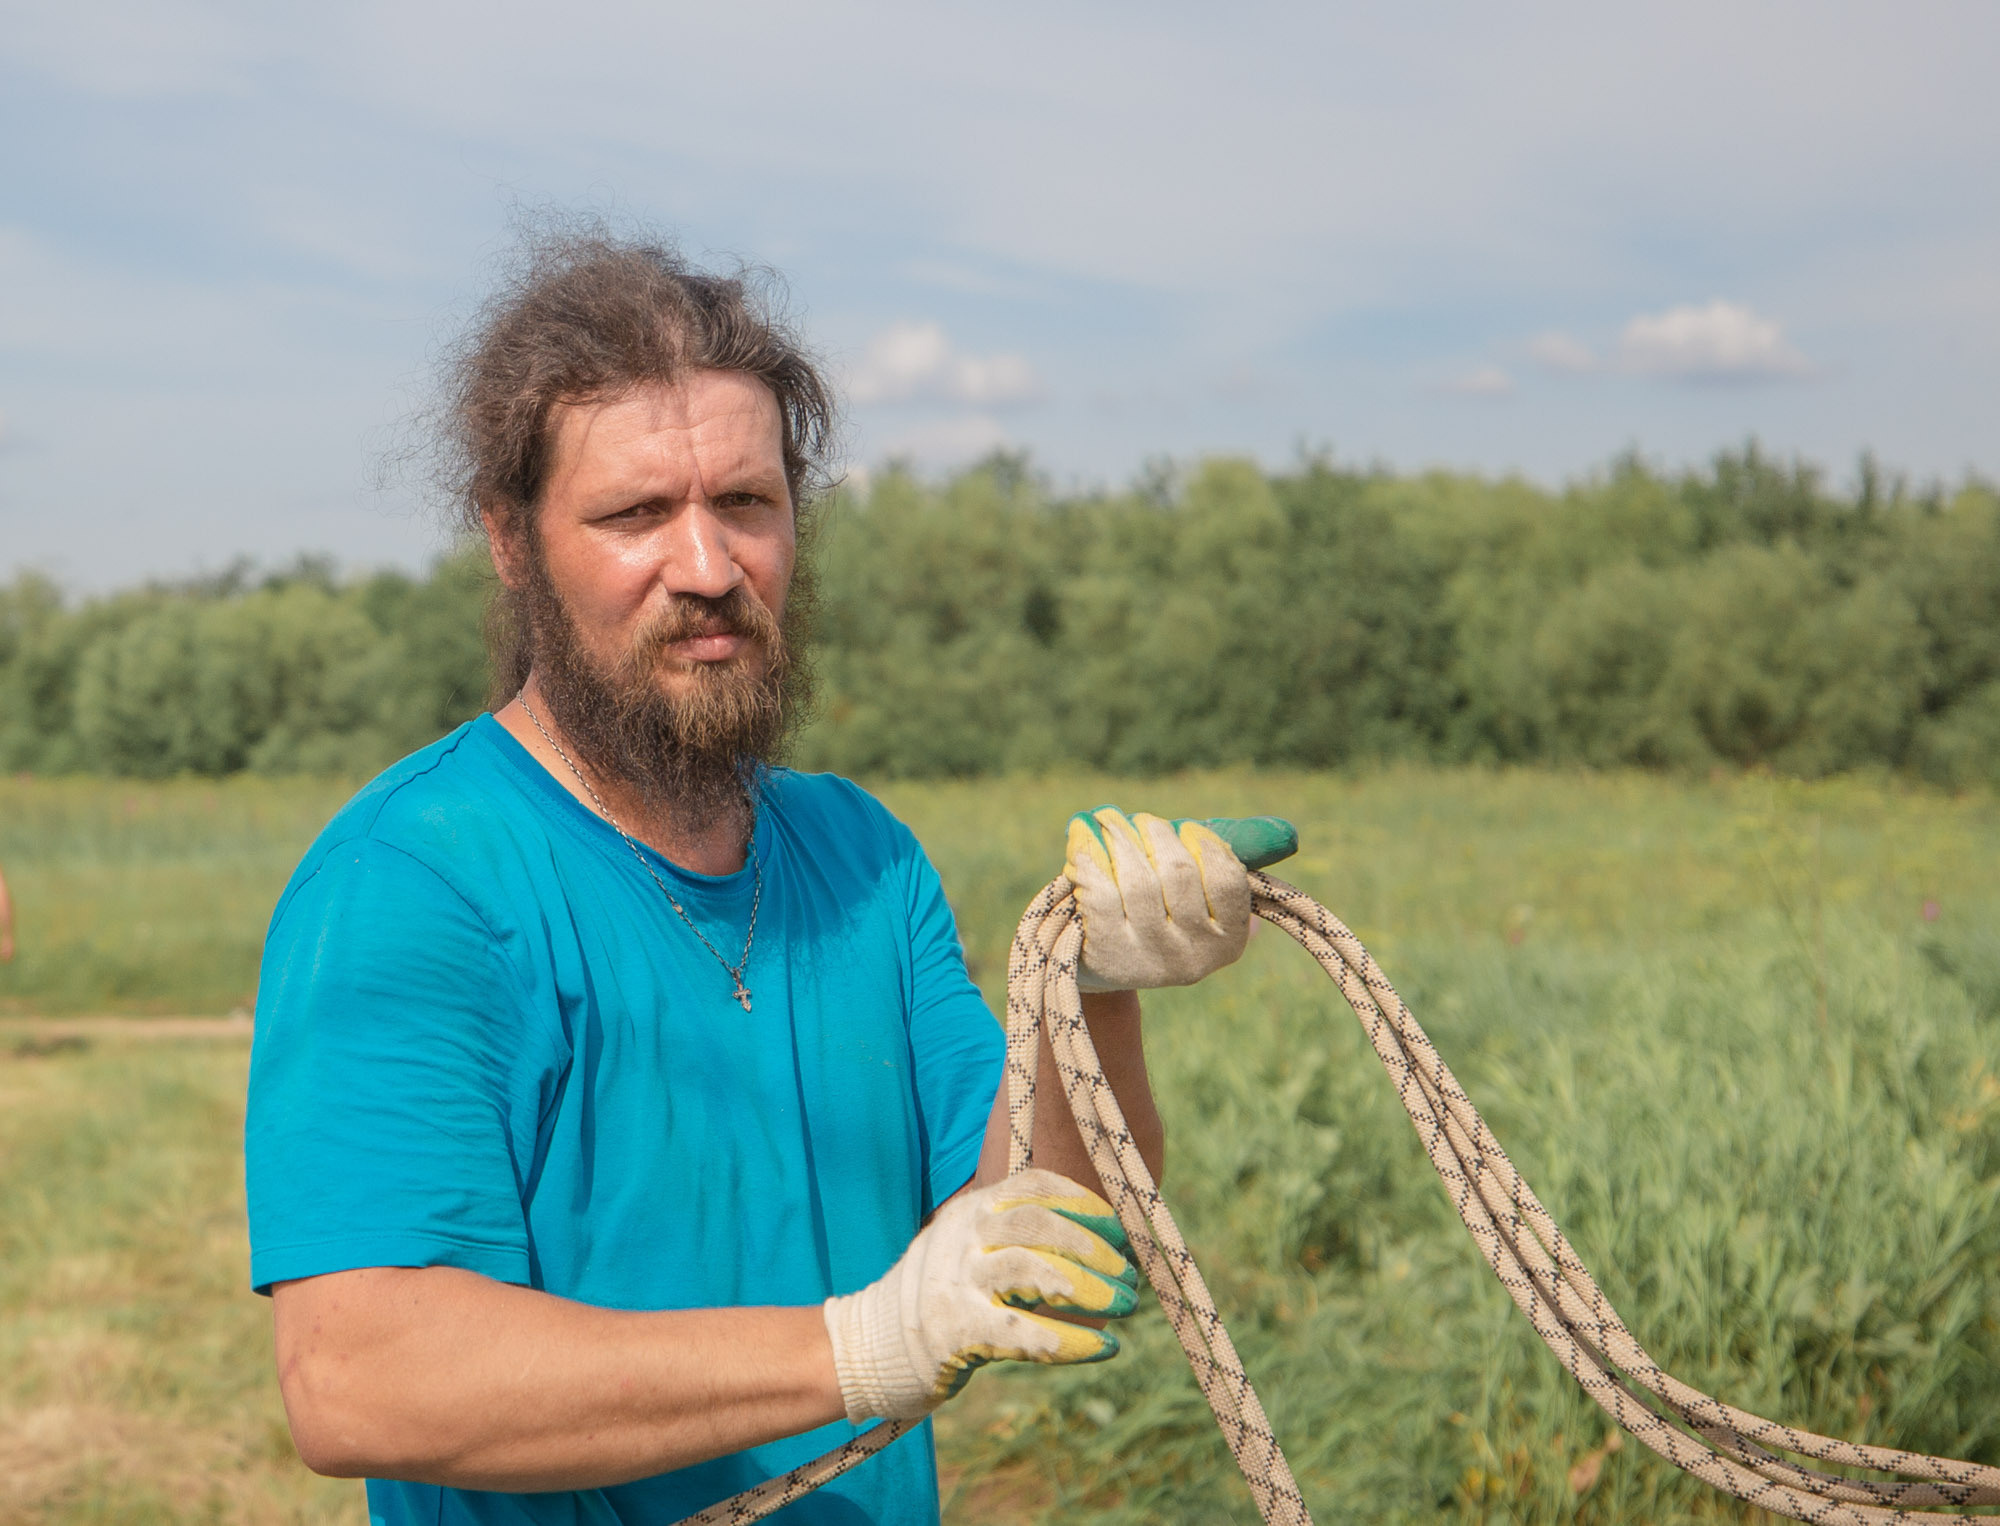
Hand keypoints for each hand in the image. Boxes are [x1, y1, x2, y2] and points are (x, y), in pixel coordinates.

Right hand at [822, 1170, 1136, 1421]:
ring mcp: (954, 1281)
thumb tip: (1100, 1246)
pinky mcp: (954, 1331)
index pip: (1032, 1186)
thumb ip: (1015, 1239)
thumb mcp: (968, 1251)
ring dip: (1089, 1288)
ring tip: (1125, 1305)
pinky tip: (1103, 1348)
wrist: (866, 1348)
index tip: (1119, 1226)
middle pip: (1038, 1224)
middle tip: (1130, 1273)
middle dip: (1093, 1246)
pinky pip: (1023, 1332)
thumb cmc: (936, 1301)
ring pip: (1032, 1270)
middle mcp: (961, 1236)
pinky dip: (1071, 1340)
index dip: (1083, 1202)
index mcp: (969, 1209)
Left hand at [1063, 807, 1296, 991]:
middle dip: (1156, 833)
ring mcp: (1150, 961)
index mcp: (1228, 942)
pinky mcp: (1108, 956)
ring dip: (1120, 838)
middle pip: (1178, 873)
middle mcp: (1194, 958)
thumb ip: (1223, 859)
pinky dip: (1090, 861)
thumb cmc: (1153, 913)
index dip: (1206, 844)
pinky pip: (1101, 893)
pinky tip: (1084, 846)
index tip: (1186, 828)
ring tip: (1108, 820)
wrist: (1098, 966)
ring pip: (1138, 880)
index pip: (1227, 881)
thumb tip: (1286, 833)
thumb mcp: (1194, 893)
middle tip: (1139, 820)